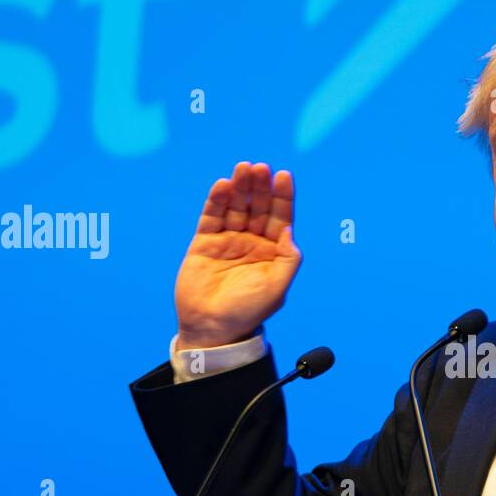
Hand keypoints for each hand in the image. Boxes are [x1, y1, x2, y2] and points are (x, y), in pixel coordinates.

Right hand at [174, 161, 301, 348]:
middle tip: (260, 167)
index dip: (283, 196)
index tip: (284, 175)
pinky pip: (212, 217)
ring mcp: (228, 240)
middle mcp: (252, 241)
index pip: (280, 216)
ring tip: (243, 168)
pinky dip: (217, 200)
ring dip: (240, 187)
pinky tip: (223, 185)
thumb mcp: (277, 287)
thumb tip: (290, 230)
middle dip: (260, 186)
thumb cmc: (249, 311)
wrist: (213, 329)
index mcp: (273, 250)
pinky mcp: (205, 243)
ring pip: (236, 207)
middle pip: (258, 206)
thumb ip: (288, 259)